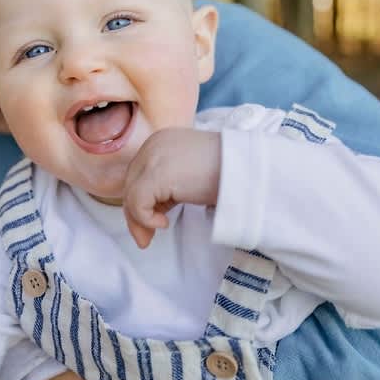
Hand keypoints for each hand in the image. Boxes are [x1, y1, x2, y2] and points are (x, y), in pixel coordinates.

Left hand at [123, 128, 220, 247]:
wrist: (248, 168)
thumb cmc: (228, 174)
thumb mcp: (190, 176)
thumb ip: (168, 188)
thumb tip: (151, 215)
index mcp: (162, 140)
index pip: (138, 174)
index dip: (141, 201)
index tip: (154, 222)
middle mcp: (153, 144)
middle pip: (131, 184)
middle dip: (136, 214)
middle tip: (147, 238)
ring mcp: (153, 157)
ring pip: (131, 195)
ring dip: (139, 220)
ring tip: (156, 233)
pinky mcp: (157, 174)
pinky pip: (136, 203)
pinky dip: (145, 219)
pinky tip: (164, 224)